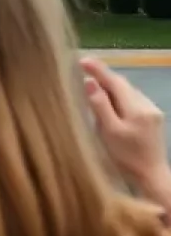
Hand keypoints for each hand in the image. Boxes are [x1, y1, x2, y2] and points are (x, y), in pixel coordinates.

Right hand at [82, 58, 170, 212]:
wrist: (151, 174)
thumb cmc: (126, 157)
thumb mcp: (109, 132)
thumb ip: (100, 106)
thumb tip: (89, 82)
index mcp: (135, 108)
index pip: (115, 82)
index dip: (98, 69)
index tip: (81, 60)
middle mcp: (146, 105)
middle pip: (123, 84)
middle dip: (104, 76)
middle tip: (83, 70)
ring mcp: (152, 111)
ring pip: (128, 91)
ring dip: (112, 86)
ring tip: (94, 86)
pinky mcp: (153, 117)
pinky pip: (133, 99)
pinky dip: (120, 96)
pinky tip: (111, 102)